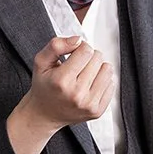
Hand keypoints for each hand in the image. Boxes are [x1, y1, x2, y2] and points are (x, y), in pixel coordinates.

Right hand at [7, 33, 113, 153]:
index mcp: (61, 81)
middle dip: (89, 57)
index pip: (86, 51)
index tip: (74, 53)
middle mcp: (76, 94)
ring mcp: (88, 104)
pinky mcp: (97, 111)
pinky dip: (102, 81)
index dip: (81, 47)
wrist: (44, 114)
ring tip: (84, 73)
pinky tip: (89, 85)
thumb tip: (78, 40)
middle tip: (77, 65)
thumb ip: (56, 45)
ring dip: (98, 67)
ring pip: (107, 70)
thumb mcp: (41, 62)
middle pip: (97, 59)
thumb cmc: (44, 85)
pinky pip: (111, 84)